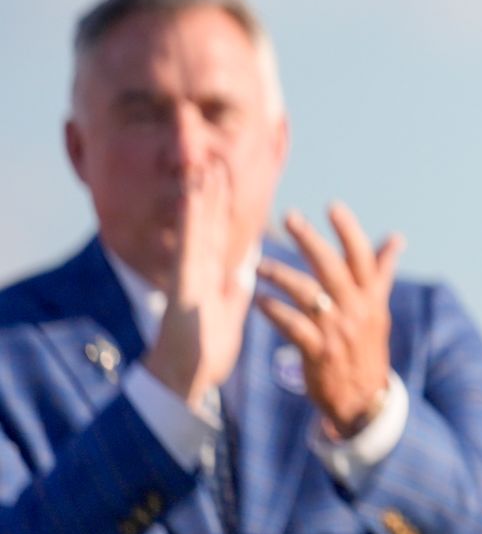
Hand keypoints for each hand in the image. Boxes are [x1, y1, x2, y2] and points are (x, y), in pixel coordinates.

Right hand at [143, 167, 251, 406]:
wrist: (188, 377)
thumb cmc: (207, 345)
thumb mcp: (231, 306)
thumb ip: (236, 283)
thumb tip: (247, 262)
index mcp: (213, 272)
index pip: (221, 229)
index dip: (223, 200)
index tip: (225, 169)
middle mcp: (199, 268)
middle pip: (206, 221)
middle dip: (208, 190)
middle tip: (211, 156)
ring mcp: (188, 274)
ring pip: (195, 228)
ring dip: (197, 197)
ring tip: (200, 166)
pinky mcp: (182, 287)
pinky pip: (187, 249)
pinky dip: (188, 225)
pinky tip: (189, 201)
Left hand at [256, 203, 402, 437]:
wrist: (364, 399)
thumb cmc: (366, 347)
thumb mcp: (378, 310)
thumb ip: (380, 273)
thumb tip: (395, 238)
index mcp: (371, 298)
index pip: (362, 257)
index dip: (349, 230)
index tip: (332, 206)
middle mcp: (357, 310)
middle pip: (332, 266)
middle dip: (310, 239)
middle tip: (290, 217)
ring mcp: (338, 330)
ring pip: (307, 292)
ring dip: (280, 274)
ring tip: (259, 265)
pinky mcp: (318, 351)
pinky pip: (292, 324)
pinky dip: (273, 310)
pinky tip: (259, 301)